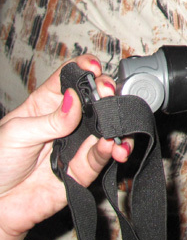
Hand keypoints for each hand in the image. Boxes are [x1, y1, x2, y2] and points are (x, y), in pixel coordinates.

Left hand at [0, 55, 131, 239]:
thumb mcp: (16, 134)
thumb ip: (50, 119)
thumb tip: (75, 99)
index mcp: (46, 105)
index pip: (70, 79)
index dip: (85, 69)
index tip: (95, 69)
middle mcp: (66, 123)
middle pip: (96, 99)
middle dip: (108, 93)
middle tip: (108, 94)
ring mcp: (76, 145)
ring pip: (107, 127)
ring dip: (118, 124)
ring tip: (117, 127)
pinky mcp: (82, 170)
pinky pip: (101, 157)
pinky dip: (111, 150)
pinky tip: (112, 147)